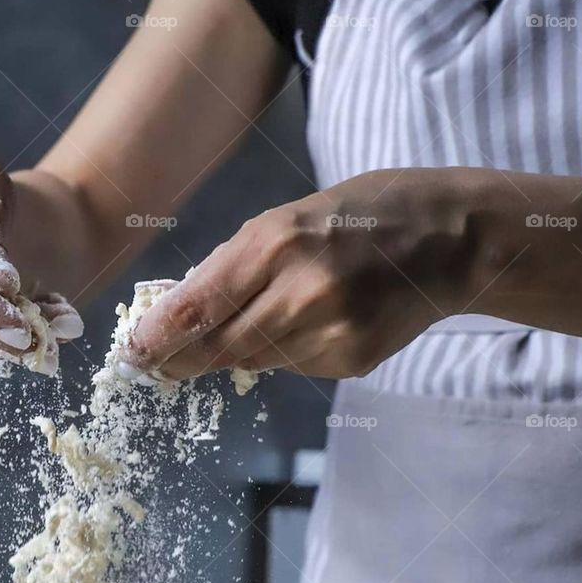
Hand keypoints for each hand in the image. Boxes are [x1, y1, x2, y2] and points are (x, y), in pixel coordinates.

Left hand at [119, 169, 476, 380]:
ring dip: (240, 349)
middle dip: (183, 359)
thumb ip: (232, 267)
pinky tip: (315, 321)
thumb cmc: (360, 216)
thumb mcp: (287, 218)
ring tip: (269, 313)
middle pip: (217, 348)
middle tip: (159, 366)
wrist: (450, 238)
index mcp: (276, 243)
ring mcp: (330, 332)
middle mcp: (301, 292)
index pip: (197, 307)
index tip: (131, 357)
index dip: (156, 340)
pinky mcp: (351, 361)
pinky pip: (293, 367)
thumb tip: (177, 317)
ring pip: (253, 361)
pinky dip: (286, 351)